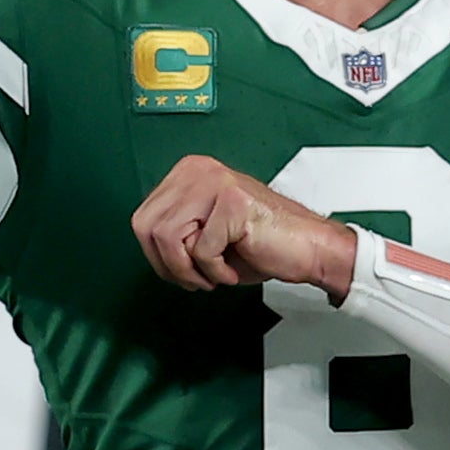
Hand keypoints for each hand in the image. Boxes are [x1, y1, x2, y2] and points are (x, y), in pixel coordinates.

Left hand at [135, 152, 359, 296]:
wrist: (307, 249)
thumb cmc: (261, 244)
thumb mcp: (203, 232)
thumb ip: (174, 229)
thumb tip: (146, 244)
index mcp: (188, 172)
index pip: (142, 218)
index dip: (156, 256)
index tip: (182, 270)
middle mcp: (199, 170)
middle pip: (147, 227)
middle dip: (168, 264)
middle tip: (195, 278)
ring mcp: (216, 183)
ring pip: (168, 238)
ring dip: (188, 270)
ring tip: (213, 275)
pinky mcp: (232, 202)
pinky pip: (201, 250)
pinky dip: (216, 271)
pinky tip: (232, 268)